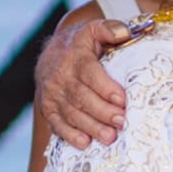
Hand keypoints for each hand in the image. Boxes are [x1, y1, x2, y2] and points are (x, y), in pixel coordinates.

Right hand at [36, 19, 131, 148]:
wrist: (52, 52)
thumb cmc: (81, 43)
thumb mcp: (93, 29)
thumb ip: (109, 29)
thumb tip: (125, 32)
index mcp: (74, 55)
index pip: (89, 73)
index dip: (105, 87)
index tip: (122, 99)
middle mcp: (60, 76)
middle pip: (81, 97)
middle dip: (102, 112)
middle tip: (121, 122)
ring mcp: (52, 94)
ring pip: (71, 113)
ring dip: (91, 127)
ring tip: (110, 137)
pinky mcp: (47, 108)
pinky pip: (57, 124)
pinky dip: (69, 135)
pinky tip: (85, 143)